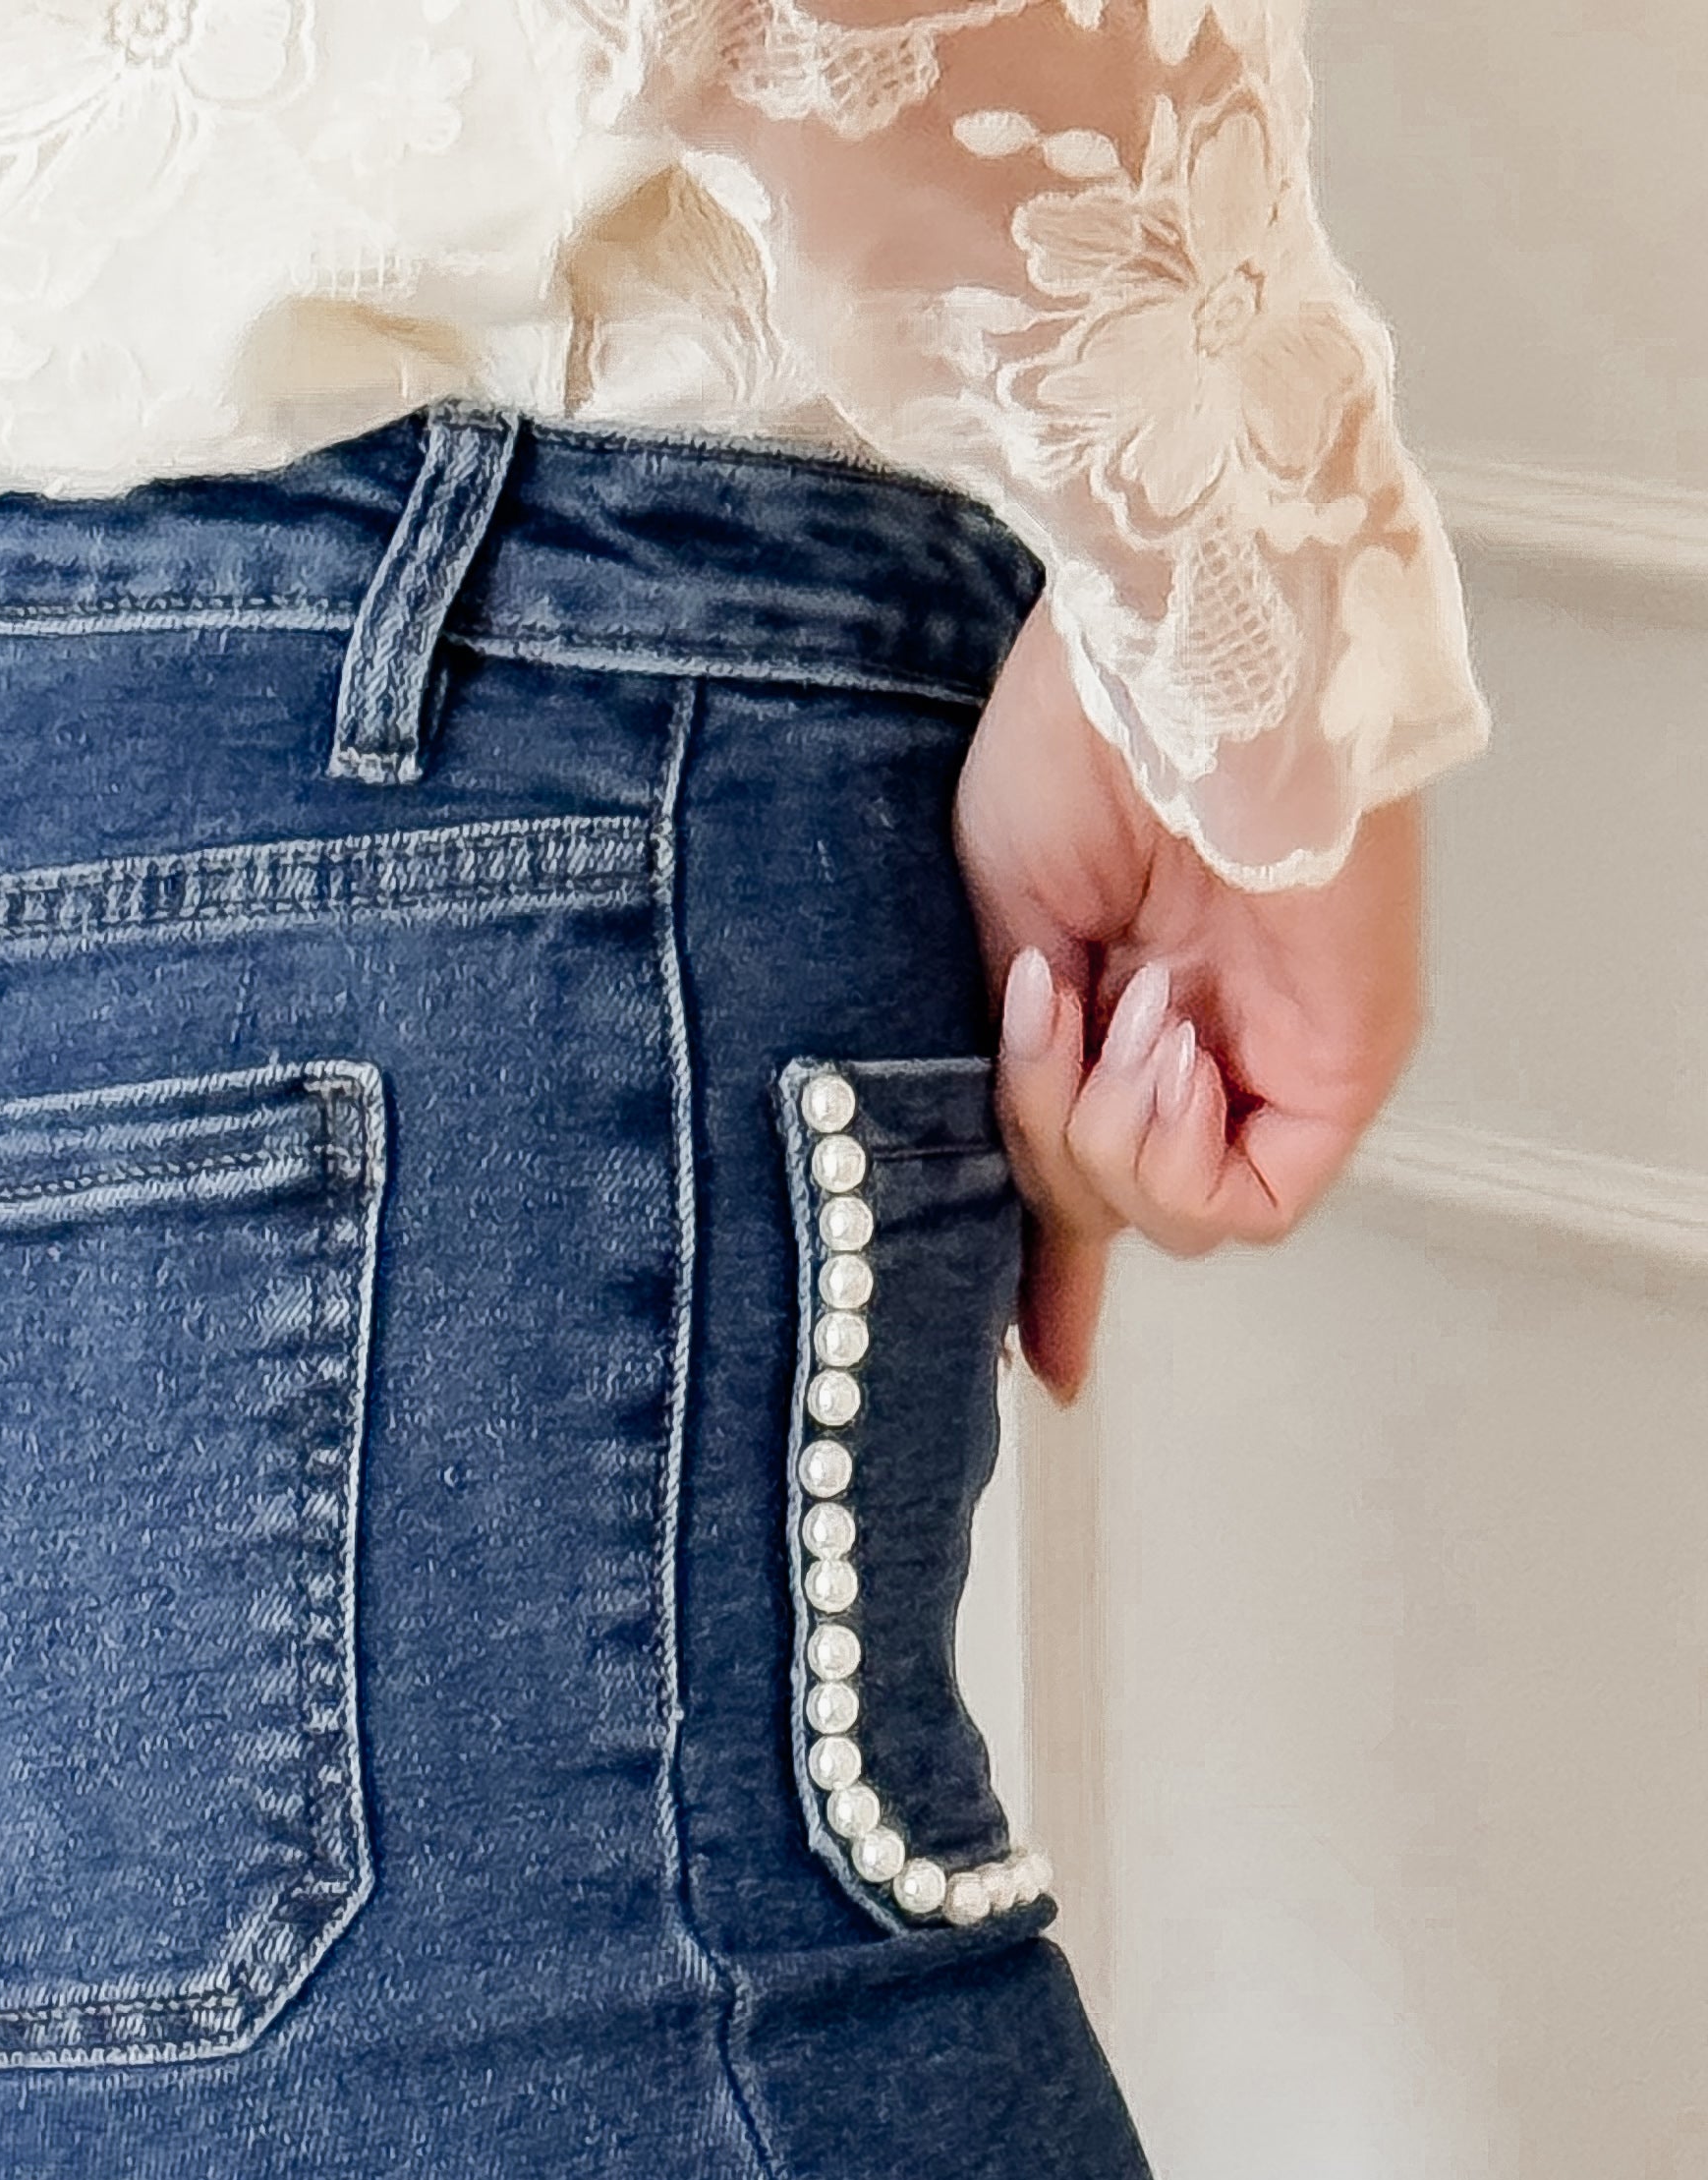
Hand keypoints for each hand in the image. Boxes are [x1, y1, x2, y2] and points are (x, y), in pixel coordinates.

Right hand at [953, 601, 1425, 1401]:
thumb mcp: (995, 948)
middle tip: (1047, 1027)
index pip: (1102, 1174)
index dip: (1063, 1279)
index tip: (1045, 1363)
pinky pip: (1250, 1200)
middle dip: (1054, 1143)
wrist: (1164, 660)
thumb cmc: (1077, 744)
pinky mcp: (1342, 1060)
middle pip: (1122, 1204)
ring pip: (1182, 1214)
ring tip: (1112, 1012)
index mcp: (1120, 1001)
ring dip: (1108, 1138)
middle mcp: (1209, 1037)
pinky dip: (1174, 1152)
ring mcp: (1279, 1050)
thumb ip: (1009, 1095)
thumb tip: (1004, 1231)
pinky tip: (1161, 1045)